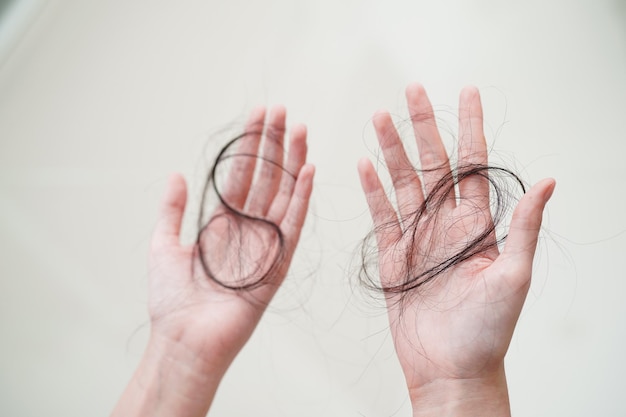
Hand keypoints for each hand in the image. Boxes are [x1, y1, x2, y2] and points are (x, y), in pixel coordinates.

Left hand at [150, 105, 313, 370]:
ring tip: (300, 130)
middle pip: (266, 178)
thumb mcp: (163, 244)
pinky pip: (292, 226)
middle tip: (283, 111)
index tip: (260, 115)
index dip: (251, 144)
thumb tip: (176, 173)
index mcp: (222, 223)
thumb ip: (172, 209)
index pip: (241, 174)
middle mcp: (246, 228)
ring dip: (292, 162)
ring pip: (283, 194)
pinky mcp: (277, 263)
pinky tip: (308, 171)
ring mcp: (264, 244)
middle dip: (274, 143)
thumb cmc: (171, 300)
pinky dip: (301, 199)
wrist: (184, 339)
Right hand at [358, 84, 553, 415]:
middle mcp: (446, 224)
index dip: (471, 127)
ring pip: (402, 182)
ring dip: (391, 150)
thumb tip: (548, 182)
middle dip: (423, 126)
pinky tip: (364, 164)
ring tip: (380, 116)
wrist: (450, 367)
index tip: (467, 93)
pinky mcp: (393, 255)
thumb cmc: (487, 330)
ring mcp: (417, 237)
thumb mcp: (514, 276)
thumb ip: (523, 227)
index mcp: (476, 225)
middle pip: (432, 163)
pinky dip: (372, 189)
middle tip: (412, 91)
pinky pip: (381, 214)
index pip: (473, 164)